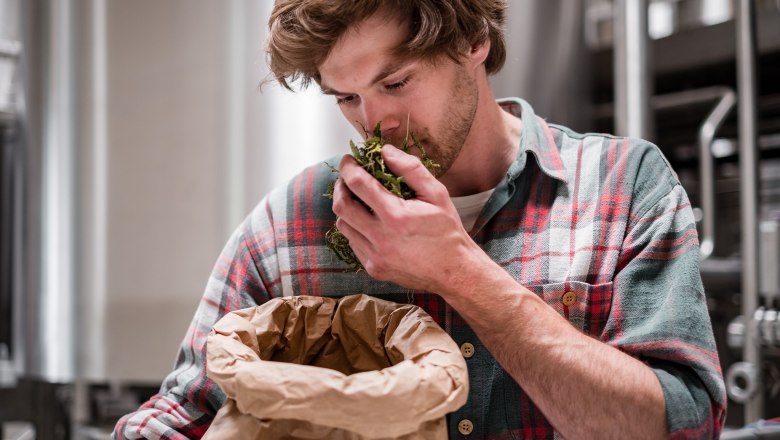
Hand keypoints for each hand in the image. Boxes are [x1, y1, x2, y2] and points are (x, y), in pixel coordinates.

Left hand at [332, 144, 484, 292]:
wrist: (454, 271)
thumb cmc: (447, 231)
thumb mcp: (436, 194)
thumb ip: (410, 169)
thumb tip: (385, 151)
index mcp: (396, 216)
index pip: (358, 184)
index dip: (349, 168)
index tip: (349, 160)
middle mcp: (380, 238)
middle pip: (341, 206)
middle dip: (340, 186)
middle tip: (348, 178)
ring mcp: (375, 256)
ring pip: (343, 226)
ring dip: (346, 208)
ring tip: (357, 199)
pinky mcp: (373, 268)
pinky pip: (353, 243)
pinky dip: (355, 228)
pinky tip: (368, 222)